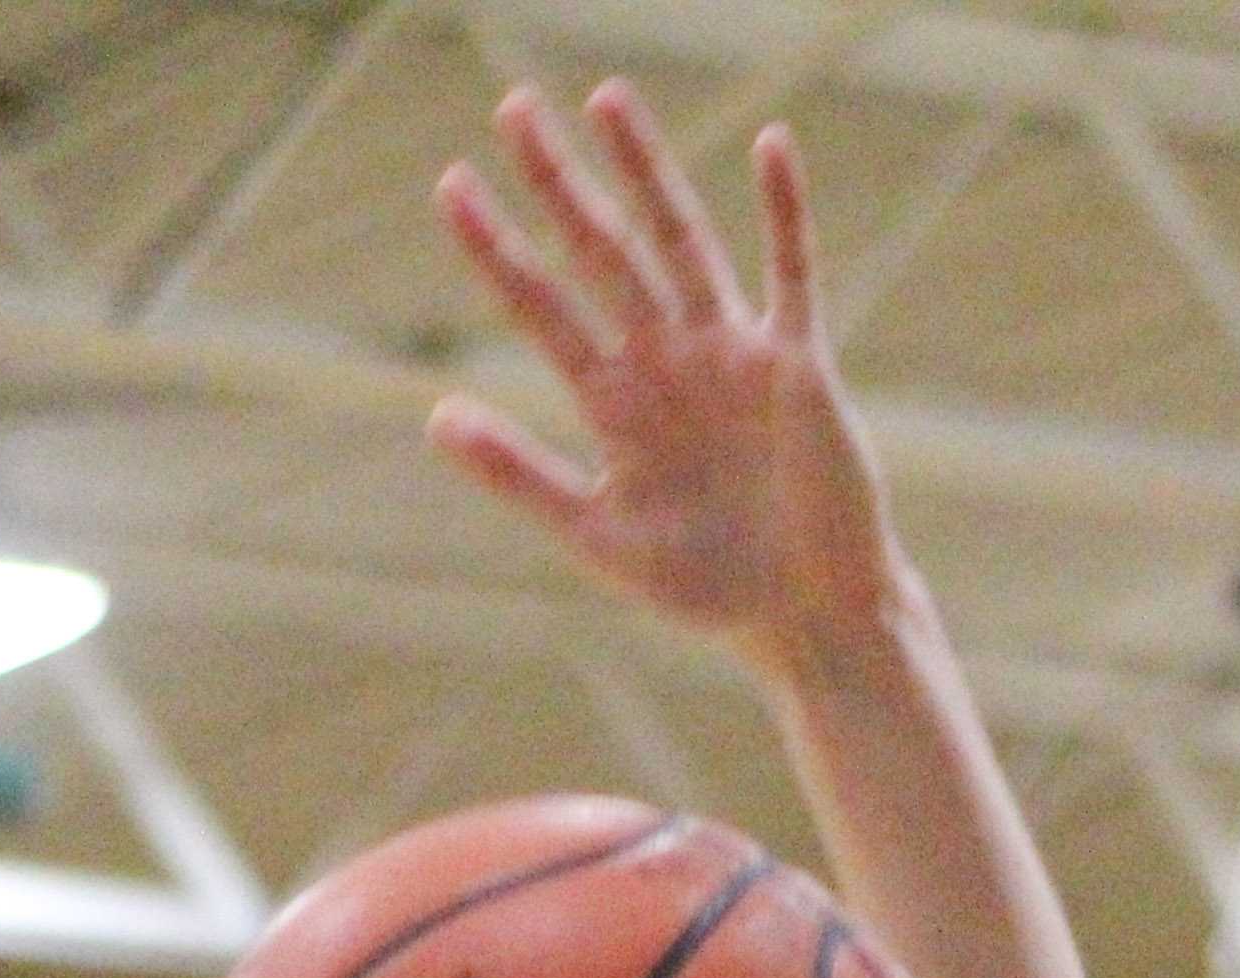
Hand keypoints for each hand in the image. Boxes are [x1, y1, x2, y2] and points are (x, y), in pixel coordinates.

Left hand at [432, 79, 900, 672]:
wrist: (805, 618)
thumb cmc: (705, 588)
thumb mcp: (598, 534)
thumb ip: (519, 474)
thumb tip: (433, 416)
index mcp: (613, 401)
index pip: (542, 306)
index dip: (497, 249)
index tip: (452, 186)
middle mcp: (666, 361)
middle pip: (602, 251)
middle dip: (560, 182)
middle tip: (513, 107)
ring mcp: (731, 352)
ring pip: (679, 240)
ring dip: (646, 171)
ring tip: (606, 98)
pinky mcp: (797, 361)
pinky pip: (791, 271)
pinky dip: (783, 212)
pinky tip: (770, 146)